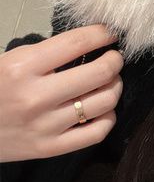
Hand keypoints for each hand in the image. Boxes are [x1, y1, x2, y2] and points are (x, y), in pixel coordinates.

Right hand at [0, 24, 123, 162]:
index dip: (102, 35)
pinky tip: (104, 109)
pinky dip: (108, 117)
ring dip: (115, 87)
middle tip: (115, 58)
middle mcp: (36, 97)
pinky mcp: (51, 148)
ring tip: (111, 81)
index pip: (76, 43)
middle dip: (115, 61)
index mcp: (22, 67)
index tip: (111, 34)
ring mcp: (45, 125)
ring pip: (104, 102)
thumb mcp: (9, 61)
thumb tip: (88, 45)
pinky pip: (97, 132)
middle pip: (99, 73)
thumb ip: (46, 54)